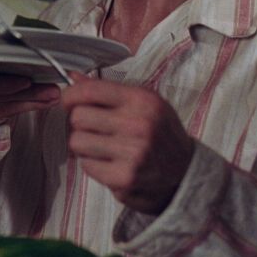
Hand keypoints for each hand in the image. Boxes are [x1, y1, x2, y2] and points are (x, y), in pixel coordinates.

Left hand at [61, 73, 194, 213]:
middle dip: (78, 122)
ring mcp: (132, 153)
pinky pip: (86, 165)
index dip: (70, 95)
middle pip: (78, 117)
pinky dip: (93, 164)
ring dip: (84, 144)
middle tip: (91, 127)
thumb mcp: (144, 103)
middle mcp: (137, 125)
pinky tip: (110, 162)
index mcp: (141, 100)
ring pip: (77, 142)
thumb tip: (73, 78)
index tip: (68, 100)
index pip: (90, 91)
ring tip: (102, 145)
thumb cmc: (161, 134)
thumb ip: (107, 90)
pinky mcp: (125, 178)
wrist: (187, 172)